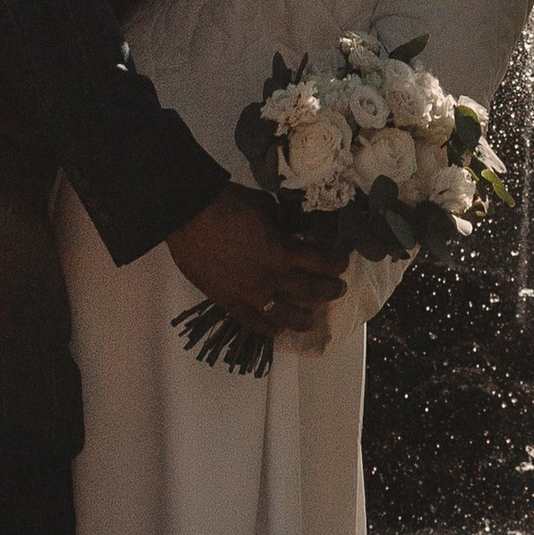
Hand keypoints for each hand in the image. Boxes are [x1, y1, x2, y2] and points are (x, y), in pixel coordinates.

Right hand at [167, 184, 345, 344]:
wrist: (190, 215)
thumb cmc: (231, 204)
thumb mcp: (268, 207)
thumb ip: (285, 224)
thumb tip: (298, 233)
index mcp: (282, 251)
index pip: (321, 262)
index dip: (336, 263)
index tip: (343, 262)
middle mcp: (271, 278)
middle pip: (310, 291)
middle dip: (330, 290)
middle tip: (338, 288)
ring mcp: (249, 295)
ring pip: (285, 316)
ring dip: (304, 318)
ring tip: (313, 318)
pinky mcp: (228, 303)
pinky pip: (253, 323)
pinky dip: (268, 329)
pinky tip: (278, 330)